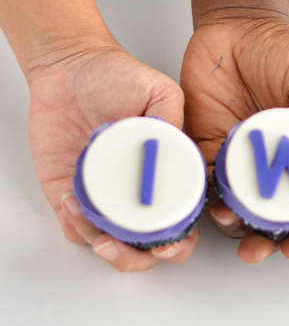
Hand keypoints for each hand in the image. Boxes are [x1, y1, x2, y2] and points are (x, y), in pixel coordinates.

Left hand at [28, 43, 198, 271]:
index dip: (179, 240)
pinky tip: (71, 204)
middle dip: (136, 257)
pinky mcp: (70, 192)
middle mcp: (137, 191)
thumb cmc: (117, 76)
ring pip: (107, 242)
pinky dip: (73, 227)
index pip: (181, 219)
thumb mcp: (159, 91)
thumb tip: (179, 158)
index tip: (168, 242)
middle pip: (144, 245)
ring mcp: (104, 195)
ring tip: (85, 212)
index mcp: (165, 173)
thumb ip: (172, 122)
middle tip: (125, 246)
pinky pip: (73, 226)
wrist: (71, 68)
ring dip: (100, 242)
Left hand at [181, 19, 288, 262]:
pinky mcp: (207, 141)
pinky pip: (205, 173)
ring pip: (234, 200)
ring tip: (230, 224)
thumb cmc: (285, 50)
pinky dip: (205, 191)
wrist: (240, 25)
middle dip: (263, 238)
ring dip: (232, 220)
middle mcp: (269, 160)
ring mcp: (236, 153)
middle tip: (256, 251)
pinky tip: (205, 201)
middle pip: (266, 210)